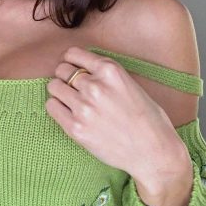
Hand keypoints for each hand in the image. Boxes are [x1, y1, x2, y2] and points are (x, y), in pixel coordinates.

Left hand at [45, 46, 188, 186]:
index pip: (73, 54)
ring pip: (54, 86)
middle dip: (65, 76)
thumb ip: (104, 74)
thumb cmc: (147, 118)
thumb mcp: (129, 83)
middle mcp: (95, 85)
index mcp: (110, 70)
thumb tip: (79, 67)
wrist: (153, 152)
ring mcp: (84, 107)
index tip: (74, 68)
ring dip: (60, 91)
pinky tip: (68, 112)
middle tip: (73, 87)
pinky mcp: (76, 128)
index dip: (72, 61)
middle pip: (62, 69)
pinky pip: (51, 106)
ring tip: (70, 100)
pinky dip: (56, 107)